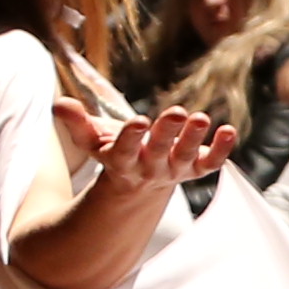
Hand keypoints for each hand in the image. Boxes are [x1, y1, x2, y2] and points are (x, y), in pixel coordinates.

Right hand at [52, 98, 233, 199]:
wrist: (138, 184)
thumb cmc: (114, 151)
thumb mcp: (92, 140)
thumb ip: (77, 123)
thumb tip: (59, 104)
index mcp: (122, 162)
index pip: (124, 152)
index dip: (130, 138)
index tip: (137, 121)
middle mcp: (150, 168)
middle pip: (159, 152)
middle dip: (167, 133)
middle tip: (176, 112)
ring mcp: (174, 170)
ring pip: (186, 156)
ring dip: (194, 138)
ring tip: (202, 117)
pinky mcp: (195, 168)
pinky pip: (210, 163)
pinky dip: (221, 150)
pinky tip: (229, 130)